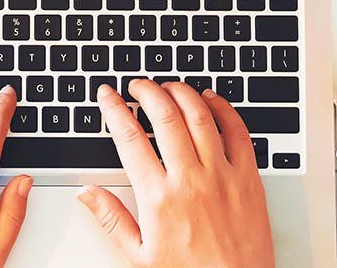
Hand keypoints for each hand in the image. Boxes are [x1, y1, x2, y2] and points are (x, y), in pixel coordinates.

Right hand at [78, 82, 273, 267]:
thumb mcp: (139, 255)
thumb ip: (111, 219)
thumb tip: (87, 193)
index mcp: (159, 197)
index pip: (130, 138)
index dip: (114, 110)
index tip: (107, 96)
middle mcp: (190, 179)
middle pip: (165, 116)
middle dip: (147, 91)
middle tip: (137, 85)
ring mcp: (222, 175)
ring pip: (200, 116)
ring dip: (181, 93)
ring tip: (167, 87)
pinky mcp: (248, 177)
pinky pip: (238, 131)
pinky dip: (223, 108)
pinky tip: (211, 99)